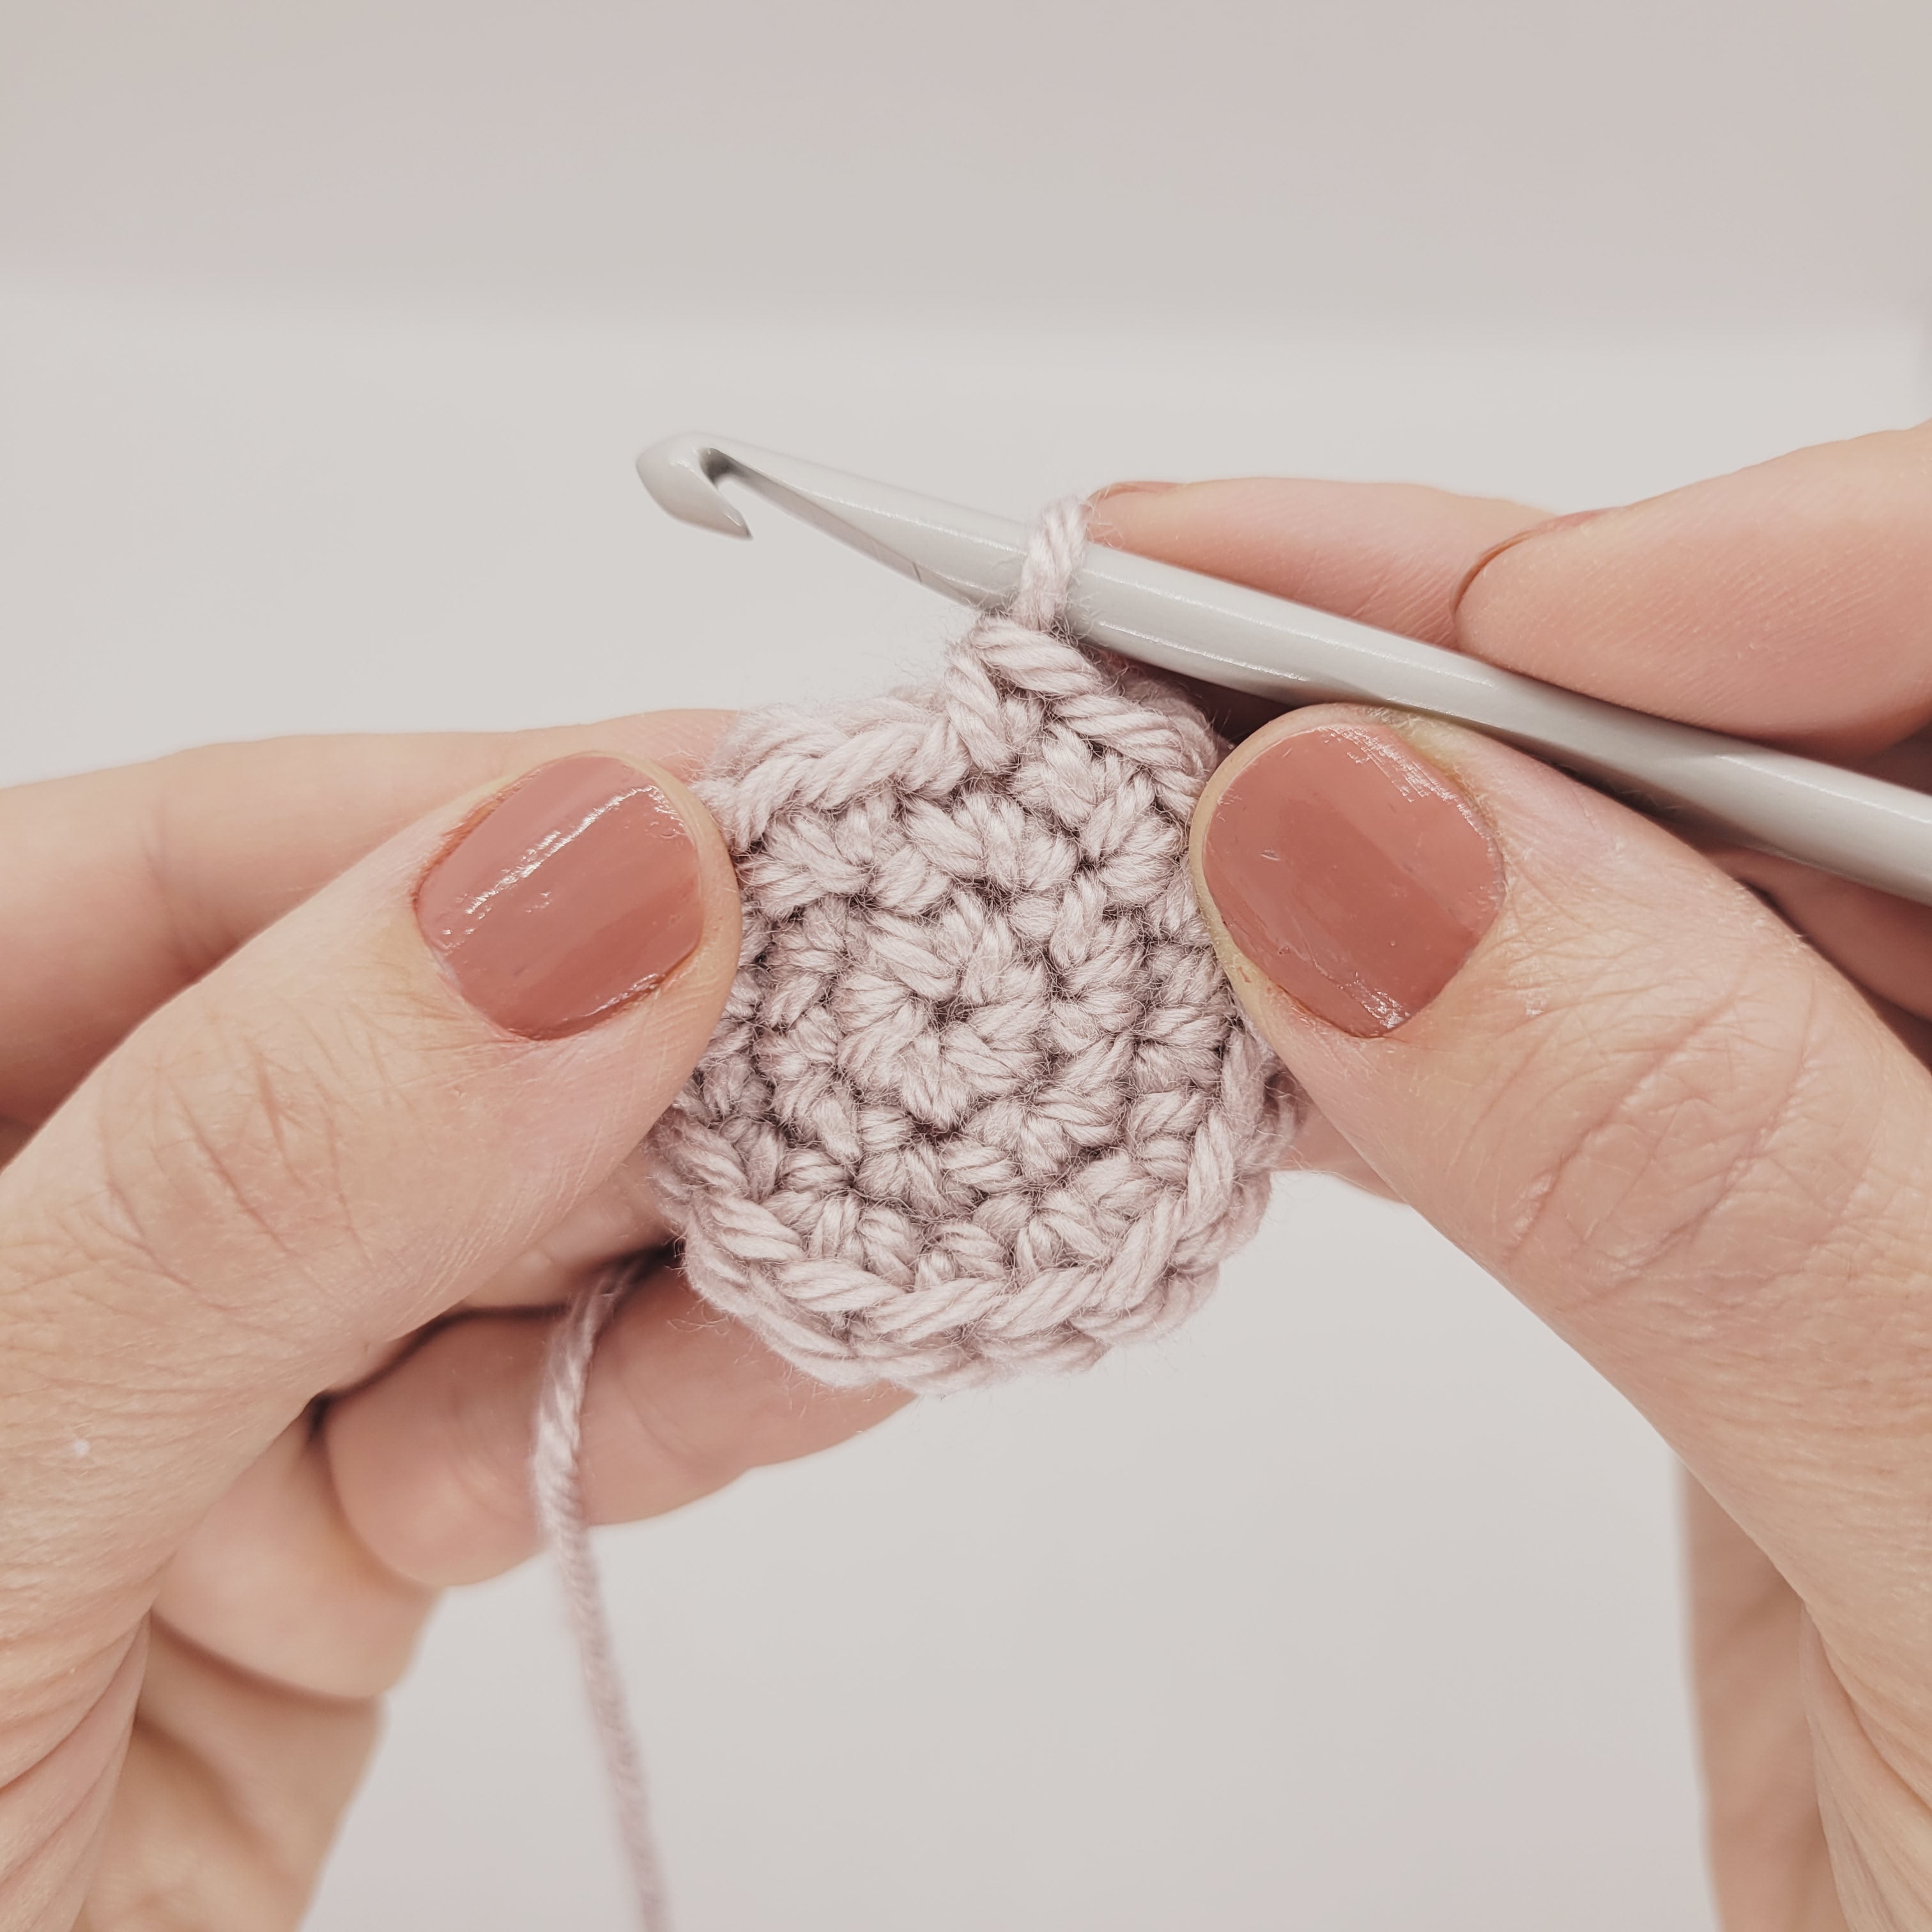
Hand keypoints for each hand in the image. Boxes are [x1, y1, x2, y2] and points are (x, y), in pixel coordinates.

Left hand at [0, 718, 904, 1928]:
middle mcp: (52, 1213)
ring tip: (898, 1171)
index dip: (492, 815)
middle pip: (397, 1030)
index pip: (207, 864)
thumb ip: (256, 1178)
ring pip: (504, 1227)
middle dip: (647, 1021)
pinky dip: (682, 1387)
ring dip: (702, 1218)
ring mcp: (197, 1375)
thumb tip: (599, 888)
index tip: (753, 805)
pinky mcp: (328, 1543)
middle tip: (898, 978)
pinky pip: (534, 1416)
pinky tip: (814, 1340)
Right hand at [1094, 422, 1931, 1930]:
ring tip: (1120, 768)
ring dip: (1360, 816)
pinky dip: (1360, 1004)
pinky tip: (1217, 982)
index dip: (1683, 570)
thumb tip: (1356, 843)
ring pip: (1614, 856)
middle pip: (1749, 709)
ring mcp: (1884, 1095)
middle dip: (1443, 657)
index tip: (1370, 627)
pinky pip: (1546, 1024)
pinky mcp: (1747, 1196)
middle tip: (1140, 615)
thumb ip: (1698, 1171)